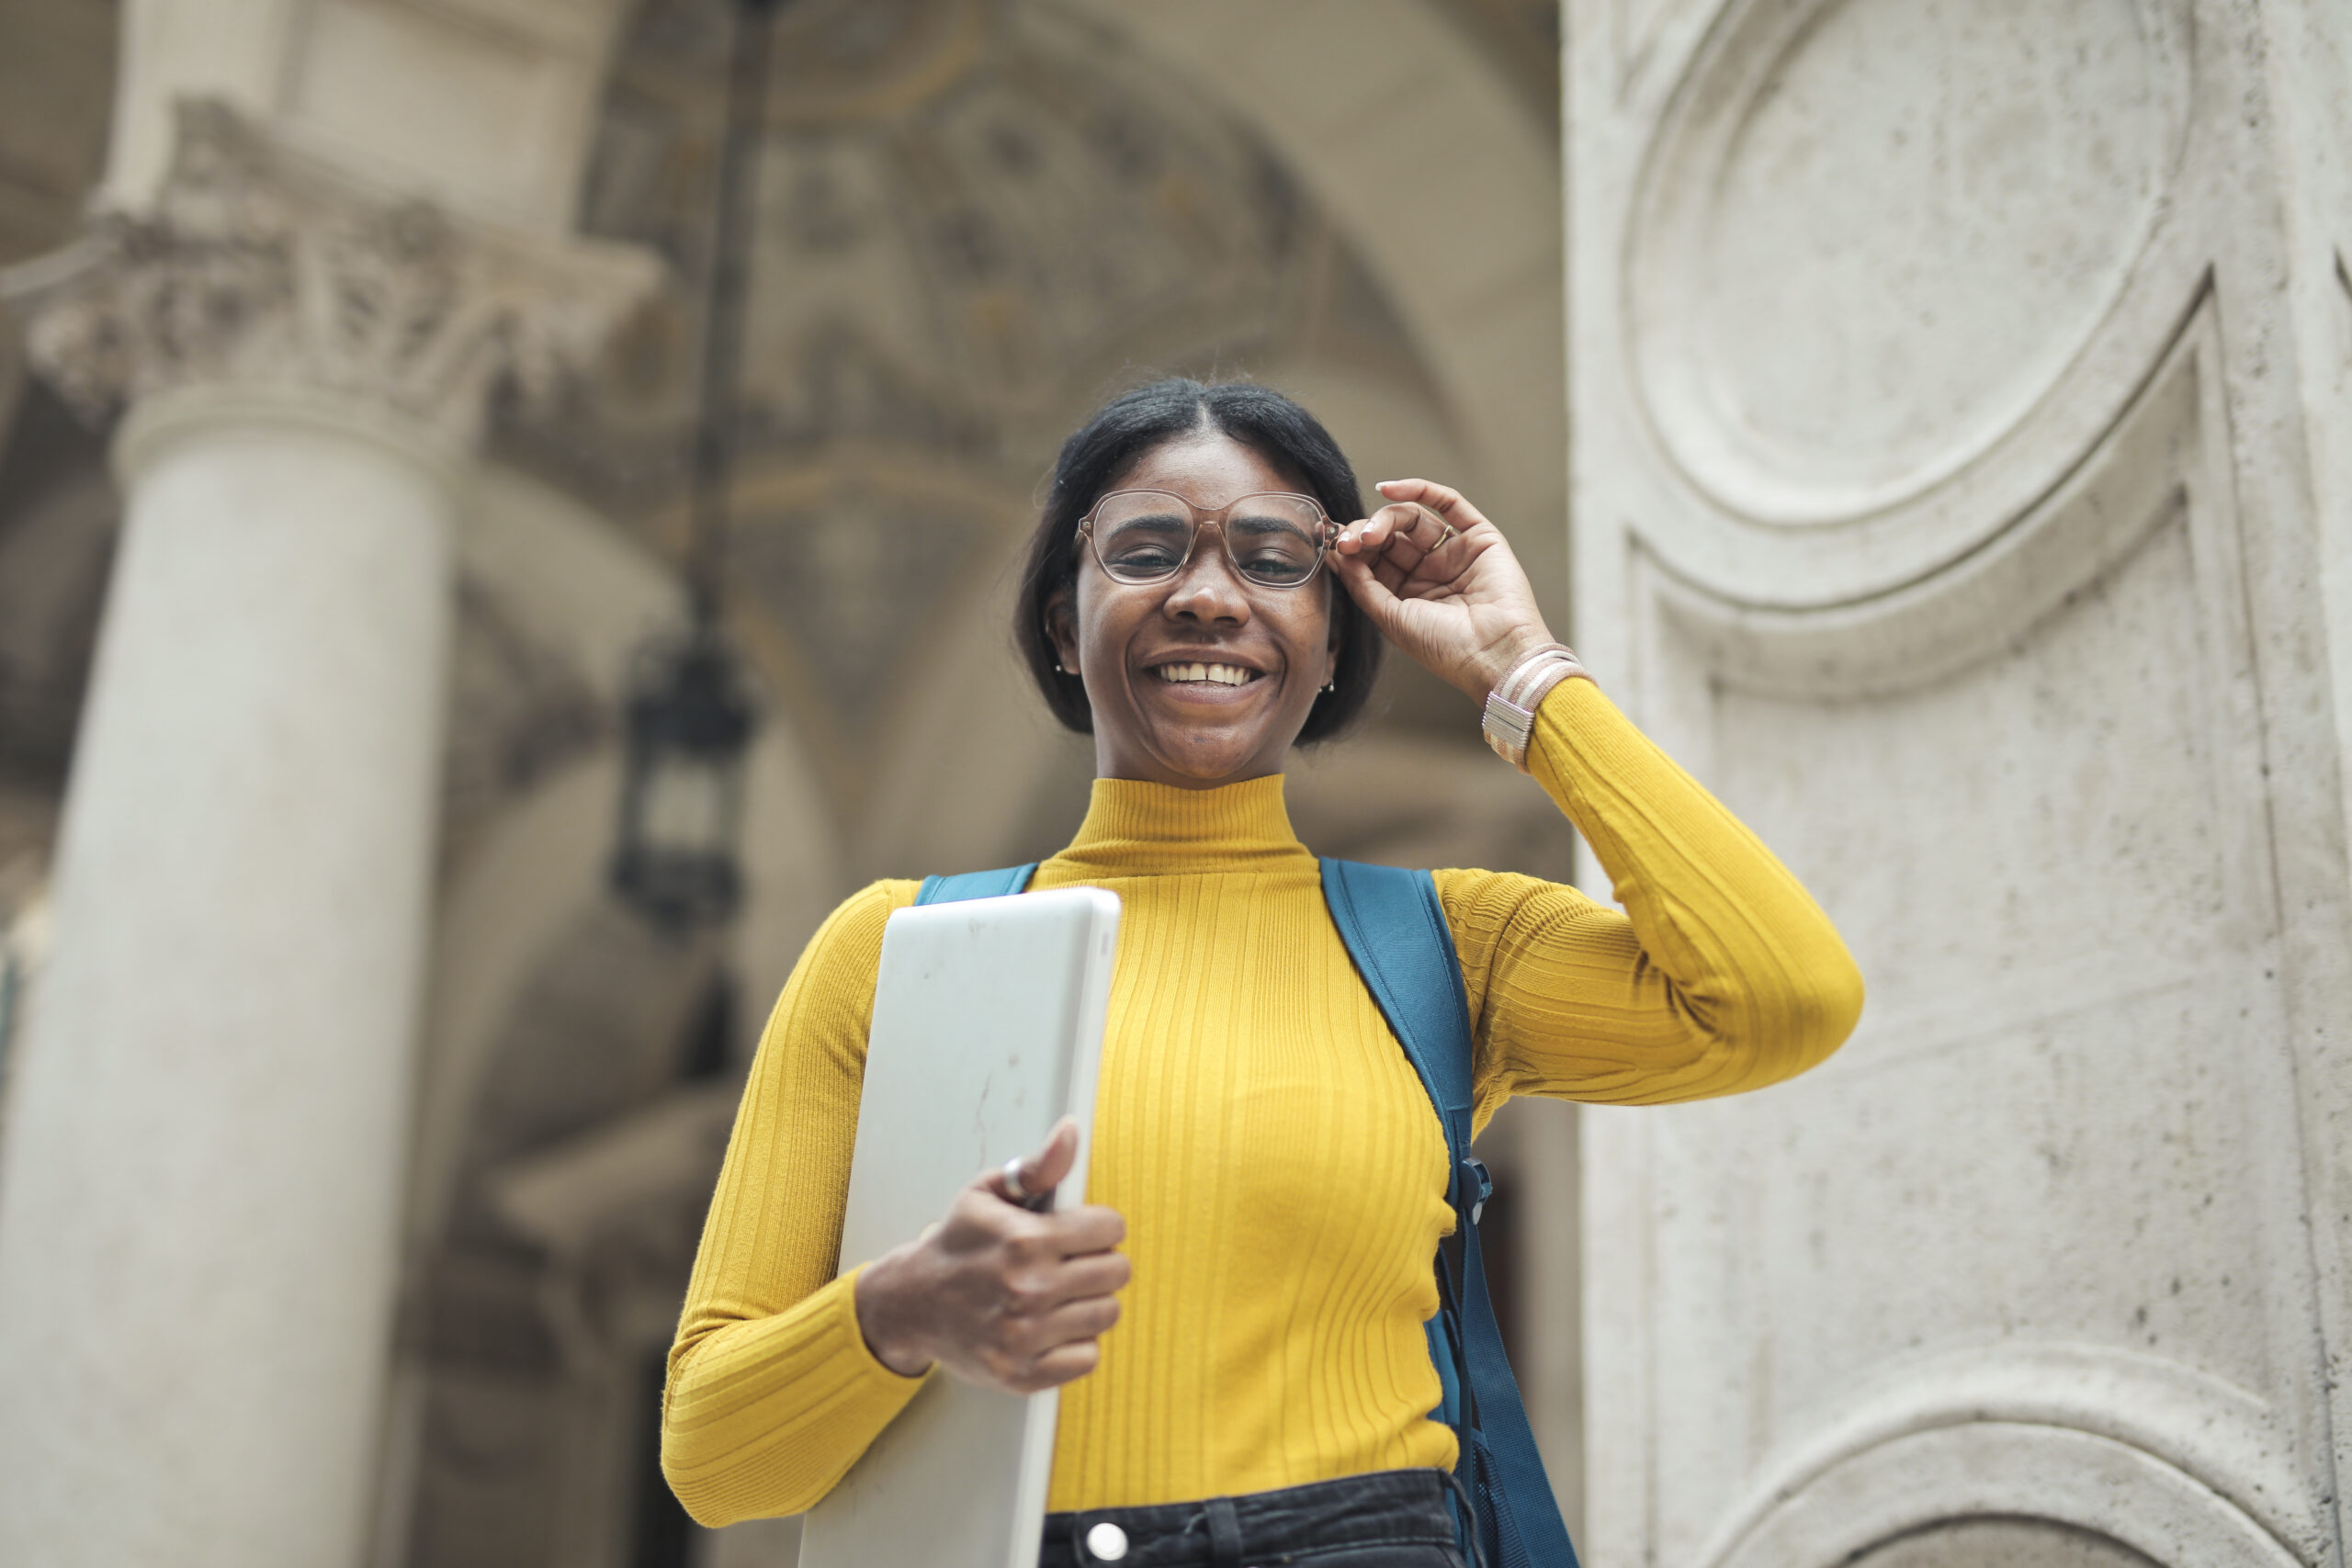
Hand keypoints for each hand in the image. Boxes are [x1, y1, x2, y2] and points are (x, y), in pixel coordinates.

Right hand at [852, 1118, 1128, 1393]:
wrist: (912, 1304)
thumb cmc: (957, 1244)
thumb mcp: (987, 1194)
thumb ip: (1037, 1166)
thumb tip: (1071, 1132)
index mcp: (1025, 1241)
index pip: (1110, 1228)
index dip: (1099, 1226)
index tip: (1081, 1231)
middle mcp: (1028, 1290)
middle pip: (1116, 1272)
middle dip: (1100, 1262)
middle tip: (1071, 1263)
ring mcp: (1025, 1336)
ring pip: (1107, 1314)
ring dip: (1090, 1302)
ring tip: (1061, 1294)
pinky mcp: (1023, 1374)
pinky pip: (1087, 1358)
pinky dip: (1075, 1344)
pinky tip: (1051, 1327)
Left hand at [1332, 478, 1562, 701]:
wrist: (1494, 653)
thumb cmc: (1447, 648)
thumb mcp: (1391, 618)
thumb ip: (1362, 584)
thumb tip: (1336, 556)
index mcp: (1409, 595)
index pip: (1375, 560)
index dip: (1354, 551)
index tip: (1335, 548)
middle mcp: (1431, 572)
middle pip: (1391, 537)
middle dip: (1366, 534)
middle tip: (1350, 541)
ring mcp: (1455, 553)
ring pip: (1413, 519)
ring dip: (1385, 518)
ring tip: (1369, 533)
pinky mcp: (1479, 537)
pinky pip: (1448, 503)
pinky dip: (1419, 490)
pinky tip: (1389, 489)